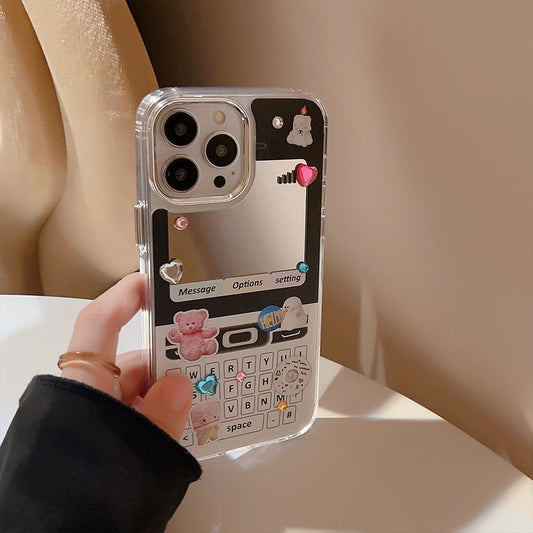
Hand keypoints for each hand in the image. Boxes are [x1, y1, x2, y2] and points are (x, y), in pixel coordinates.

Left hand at [61, 273, 191, 441]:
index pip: (100, 322)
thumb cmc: (83, 491)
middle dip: (167, 366)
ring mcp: (95, 414)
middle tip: (203, 367)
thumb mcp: (133, 452)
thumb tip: (179, 386)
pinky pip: (134, 412)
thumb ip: (160, 419)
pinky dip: (156, 415)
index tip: (154, 281)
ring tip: (201, 407)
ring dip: (165, 397)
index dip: (125, 295)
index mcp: (85, 387)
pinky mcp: (100, 433)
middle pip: (131, 362)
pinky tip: (183, 426)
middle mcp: (88, 394)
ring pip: (136, 390)